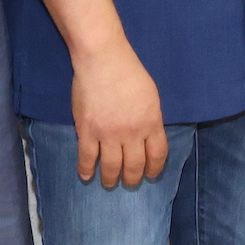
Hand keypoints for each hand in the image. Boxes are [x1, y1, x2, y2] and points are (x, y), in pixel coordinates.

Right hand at [72, 48, 167, 189]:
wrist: (103, 61)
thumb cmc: (130, 73)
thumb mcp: (151, 96)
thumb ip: (151, 118)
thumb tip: (148, 136)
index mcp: (151, 122)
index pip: (158, 155)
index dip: (155, 169)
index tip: (150, 175)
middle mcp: (132, 133)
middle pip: (135, 165)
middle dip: (133, 178)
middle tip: (129, 182)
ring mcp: (109, 134)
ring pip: (112, 167)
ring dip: (111, 179)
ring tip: (109, 183)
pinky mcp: (88, 131)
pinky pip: (87, 157)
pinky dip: (86, 170)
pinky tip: (86, 176)